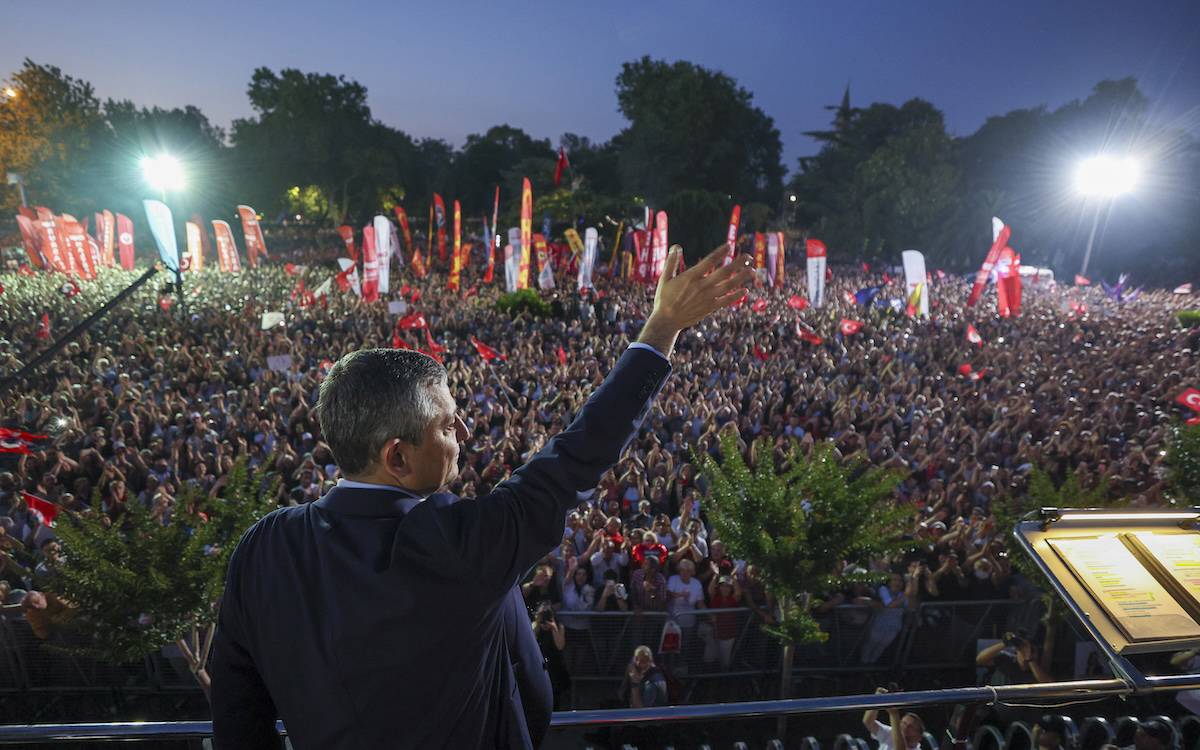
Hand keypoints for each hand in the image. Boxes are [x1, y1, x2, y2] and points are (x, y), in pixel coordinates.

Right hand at [639, 244, 753, 351]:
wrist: (667, 320)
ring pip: (729, 286)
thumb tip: (676, 246)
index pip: (709, 261)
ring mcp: (707, 298)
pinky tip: (745, 290)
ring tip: (752, 271)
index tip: (729, 246)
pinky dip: (736, 296)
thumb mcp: (664, 278)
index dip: (720, 253)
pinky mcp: (710, 308)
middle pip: (724, 272)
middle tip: (748, 256)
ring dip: (742, 278)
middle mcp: (702, 286)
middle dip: (738, 263)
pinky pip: (726, 301)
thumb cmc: (664, 298)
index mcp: (691, 277)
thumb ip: (671, 262)